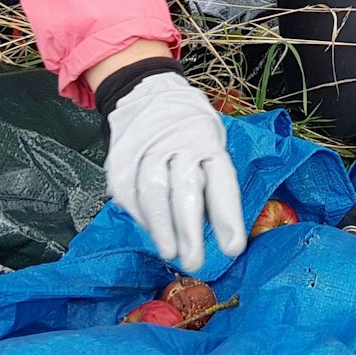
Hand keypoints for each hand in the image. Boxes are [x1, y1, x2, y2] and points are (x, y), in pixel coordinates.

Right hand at [103, 72, 247, 272]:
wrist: (146, 92)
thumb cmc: (188, 131)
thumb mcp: (210, 146)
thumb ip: (209, 185)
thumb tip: (214, 231)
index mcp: (208, 142)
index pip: (221, 181)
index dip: (227, 217)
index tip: (233, 248)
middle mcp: (179, 143)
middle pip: (185, 189)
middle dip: (190, 230)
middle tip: (195, 262)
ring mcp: (148, 148)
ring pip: (154, 192)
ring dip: (162, 228)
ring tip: (170, 253)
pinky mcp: (122, 157)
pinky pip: (129, 191)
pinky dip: (140, 215)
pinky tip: (151, 230)